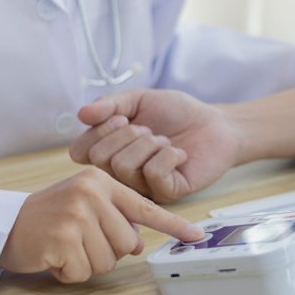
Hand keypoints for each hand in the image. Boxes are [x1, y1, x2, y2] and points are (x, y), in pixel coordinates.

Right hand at [0, 168, 202, 281]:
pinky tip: (54, 256)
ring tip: (65, 246)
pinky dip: (69, 272)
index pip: (144, 208)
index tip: (196, 235)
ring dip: (86, 263)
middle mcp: (91, 193)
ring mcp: (77, 214)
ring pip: (107, 260)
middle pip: (127, 243)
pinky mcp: (63, 237)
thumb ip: (114, 218)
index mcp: (100, 182)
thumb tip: (138, 244)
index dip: (173, 225)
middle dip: (106, 251)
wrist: (5, 224)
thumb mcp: (85, 206)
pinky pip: (83, 272)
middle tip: (79, 241)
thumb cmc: (48, 217)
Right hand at [70, 89, 239, 202]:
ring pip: (124, 166)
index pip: (79, 151)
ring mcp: (141, 187)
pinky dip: (168, 155)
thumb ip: (110, 104)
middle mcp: (119, 174)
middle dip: (128, 134)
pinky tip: (179, 155)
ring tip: (165, 141)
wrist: (214, 124)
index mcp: (108, 152)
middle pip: (101, 158)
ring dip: (150, 143)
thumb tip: (82, 113)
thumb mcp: (138, 99)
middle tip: (149, 130)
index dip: (98, 131)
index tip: (122, 117)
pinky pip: (153, 173)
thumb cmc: (175, 113)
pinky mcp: (165, 195)